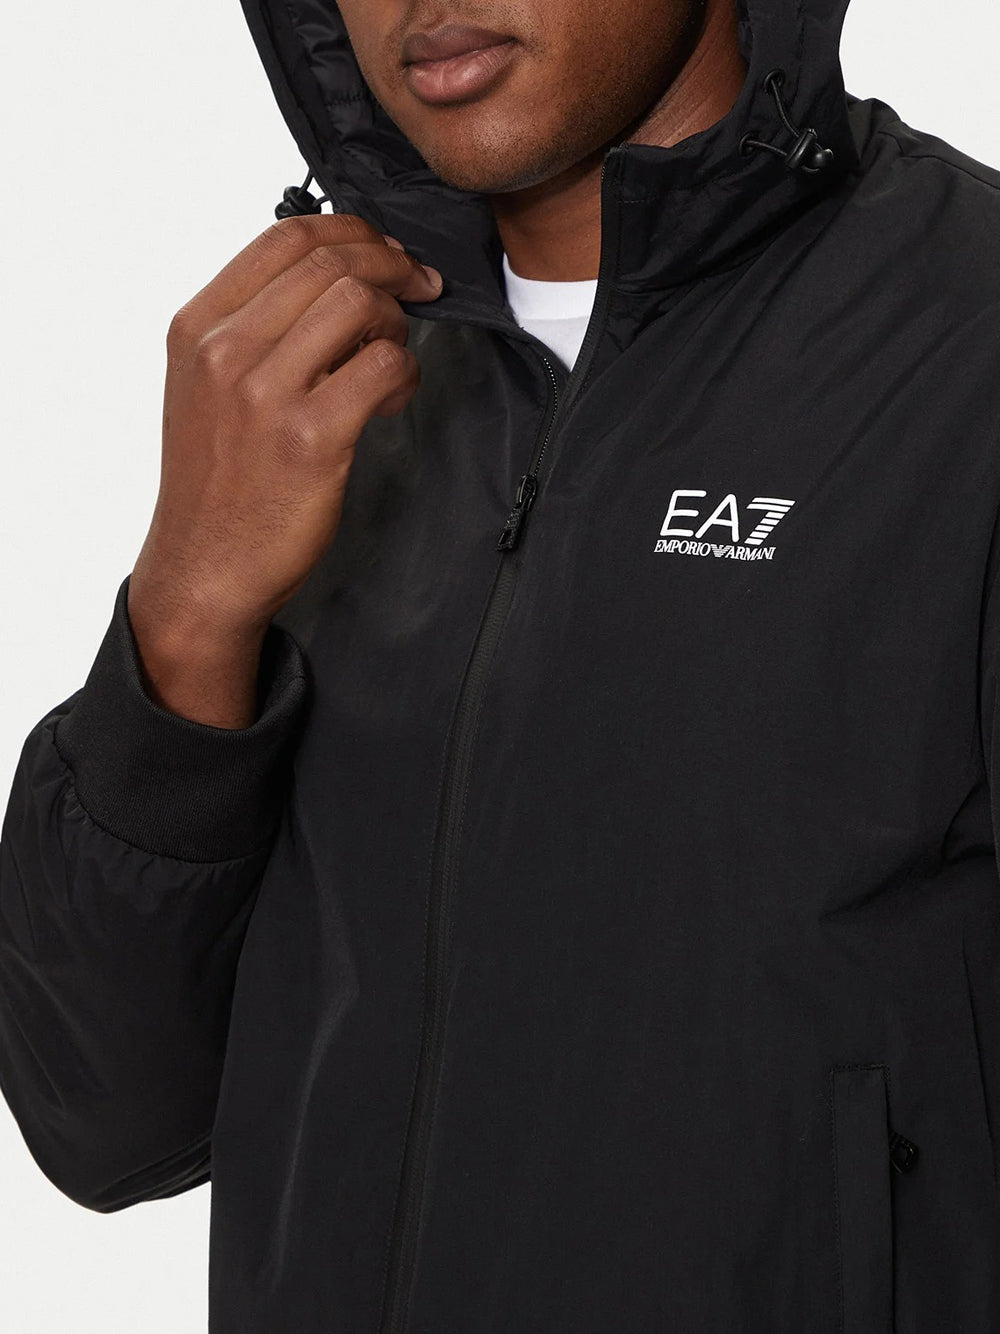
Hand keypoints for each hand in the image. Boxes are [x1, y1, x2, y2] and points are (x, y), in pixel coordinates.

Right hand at [129, 212, 442, 646]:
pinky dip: (404, 373)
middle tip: (420, 288)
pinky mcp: (312, 438)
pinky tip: (390, 399)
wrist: (205, 567)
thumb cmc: (216, 482)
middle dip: (391, 266)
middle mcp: (225, 351)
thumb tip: (331, 280)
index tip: (385, 251)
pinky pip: (385, 365)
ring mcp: (266, 393)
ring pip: (359, 302)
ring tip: (390, 357)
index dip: (351, 231)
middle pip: (329, 261)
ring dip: (395, 321)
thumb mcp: (203, 387)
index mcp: (197, 328)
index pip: (283, 237)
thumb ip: (252, 329)